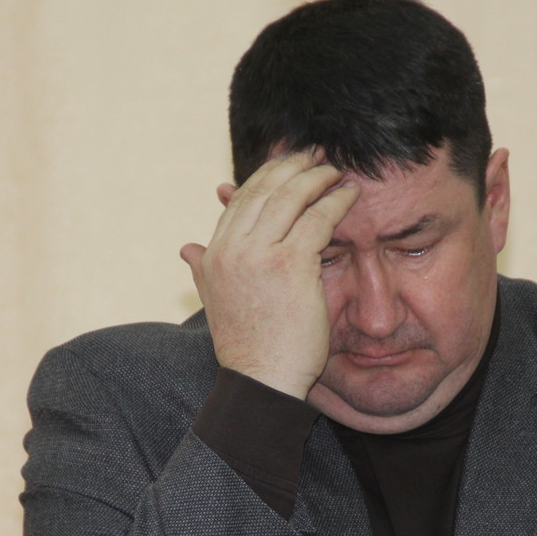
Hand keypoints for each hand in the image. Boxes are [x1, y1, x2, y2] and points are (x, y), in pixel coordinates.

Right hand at [180, 151, 359, 399]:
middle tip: (317, 154)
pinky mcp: (290, 264)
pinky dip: (336, 202)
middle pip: (264, 189)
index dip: (267, 175)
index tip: (289, 163)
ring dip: (317, 178)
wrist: (261, 381)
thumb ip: (202, 270)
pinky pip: (318, 219)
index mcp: (213, 254)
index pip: (240, 200)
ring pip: (291, 197)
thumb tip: (186, 249)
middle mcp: (230, 249)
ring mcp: (259, 255)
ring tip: (336, 170)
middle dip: (293, 166)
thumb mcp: (215, 302)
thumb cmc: (247, 347)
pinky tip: (350, 195)